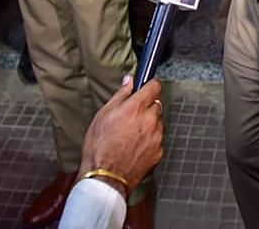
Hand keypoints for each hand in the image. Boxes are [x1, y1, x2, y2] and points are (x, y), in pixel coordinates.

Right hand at [79, 76, 164, 193]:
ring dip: (149, 125)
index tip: (146, 87)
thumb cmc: (100, 148)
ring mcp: (156, 137)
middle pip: (156, 105)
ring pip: (158, 123)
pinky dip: (150, 140)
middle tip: (131, 117)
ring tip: (130, 135)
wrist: (105, 177)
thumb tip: (129, 81)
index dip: (149, 85)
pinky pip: (157, 140)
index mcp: (136, 108)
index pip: (154, 86)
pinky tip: (134, 147)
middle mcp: (150, 120)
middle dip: (146, 108)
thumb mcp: (103, 115)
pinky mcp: (159, 151)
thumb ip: (120, 95)